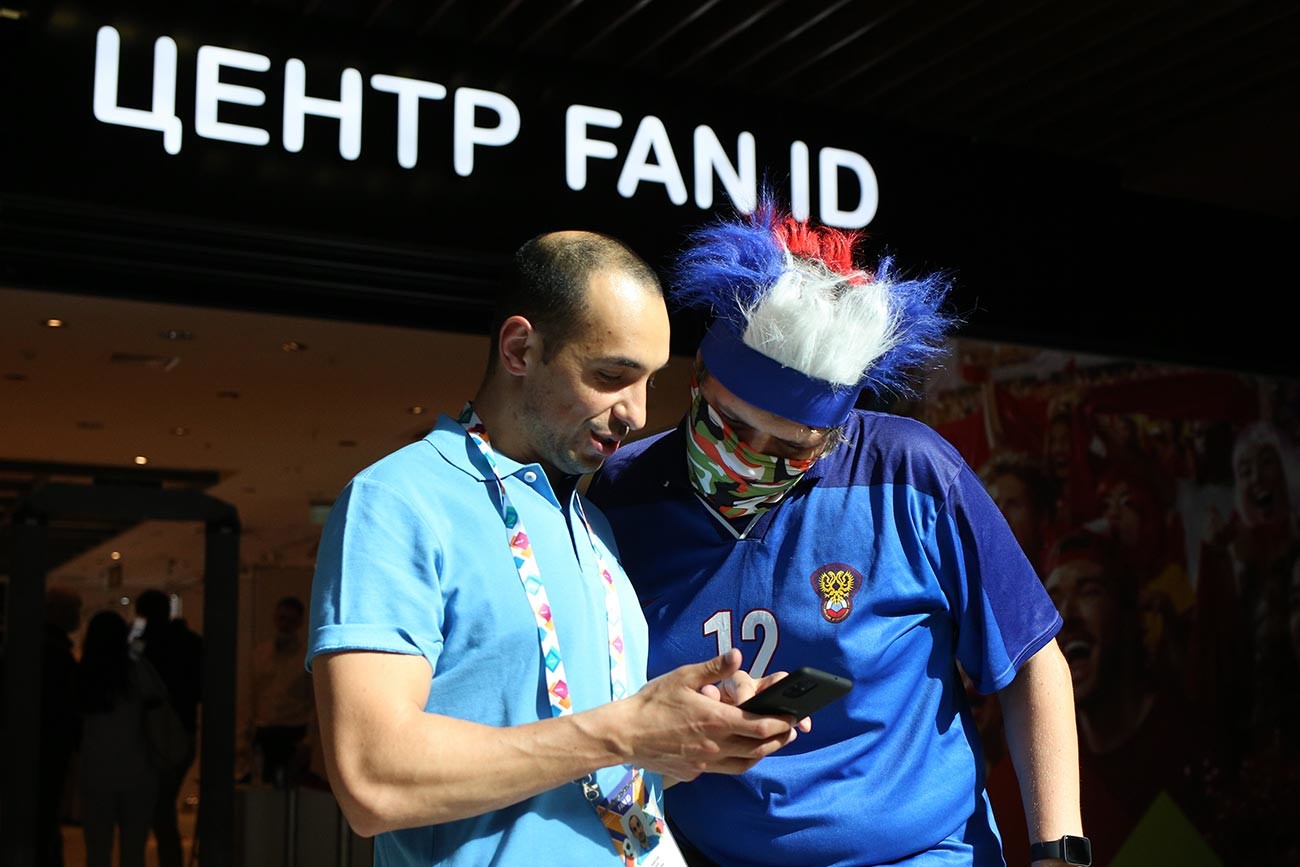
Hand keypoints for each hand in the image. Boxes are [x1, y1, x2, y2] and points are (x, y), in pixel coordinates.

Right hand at [617, 650, 799, 781]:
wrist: (625, 734)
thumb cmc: (652, 702)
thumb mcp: (682, 677)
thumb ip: (714, 668)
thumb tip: (738, 656)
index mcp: (716, 720)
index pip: (761, 727)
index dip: (782, 723)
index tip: (795, 718)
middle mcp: (715, 746)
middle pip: (759, 748)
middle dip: (779, 739)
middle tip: (791, 730)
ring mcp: (705, 763)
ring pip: (745, 763)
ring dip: (763, 753)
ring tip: (771, 742)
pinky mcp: (694, 773)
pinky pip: (725, 769)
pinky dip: (739, 761)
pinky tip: (738, 752)